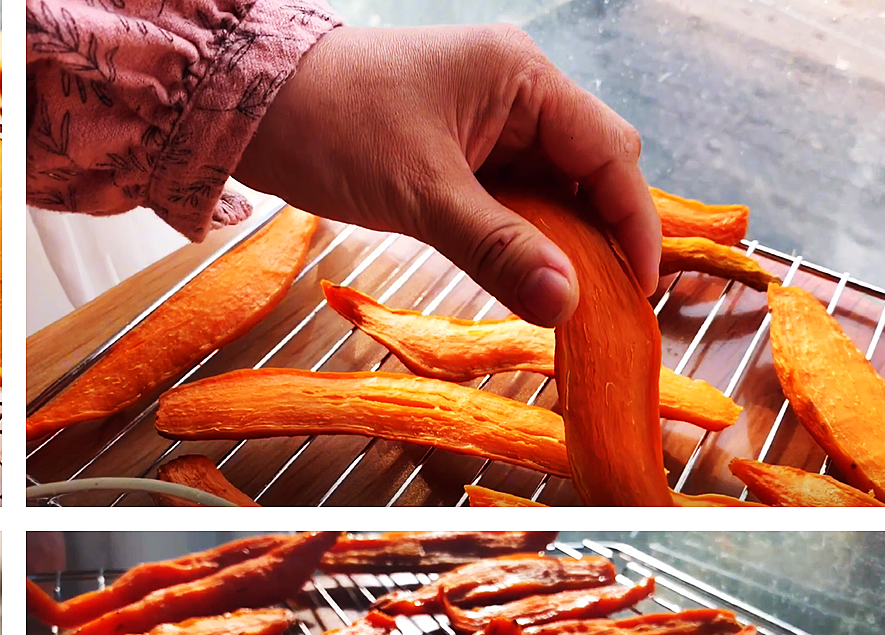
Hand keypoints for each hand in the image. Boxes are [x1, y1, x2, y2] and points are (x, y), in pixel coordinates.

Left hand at [234, 24, 658, 327]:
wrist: (246, 106)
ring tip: (563, 303)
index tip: (638, 289)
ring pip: (546, 189)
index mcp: (521, 78)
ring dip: (554, 242)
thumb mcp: (419, 194)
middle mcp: (515, 92)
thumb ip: (496, 248)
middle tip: (600, 306)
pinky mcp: (453, 150)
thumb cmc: (328, 126)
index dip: (632, 223)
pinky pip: (506, 198)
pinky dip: (515, 238)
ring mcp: (484, 120)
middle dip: (598, 235)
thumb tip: (568, 302)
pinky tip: (518, 278)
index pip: (609, 152)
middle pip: (588, 169)